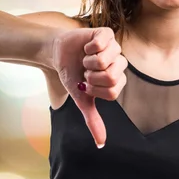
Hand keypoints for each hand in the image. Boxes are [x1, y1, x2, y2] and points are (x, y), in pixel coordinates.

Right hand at [52, 27, 127, 147]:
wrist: (59, 53)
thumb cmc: (72, 75)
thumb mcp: (81, 98)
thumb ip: (93, 119)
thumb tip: (101, 144)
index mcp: (117, 80)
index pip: (112, 91)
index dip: (95, 89)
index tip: (87, 84)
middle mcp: (119, 63)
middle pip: (111, 77)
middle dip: (91, 76)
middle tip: (86, 71)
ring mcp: (115, 48)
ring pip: (105, 60)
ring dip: (88, 61)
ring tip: (85, 58)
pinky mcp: (106, 34)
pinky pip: (102, 42)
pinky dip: (89, 47)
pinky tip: (87, 46)